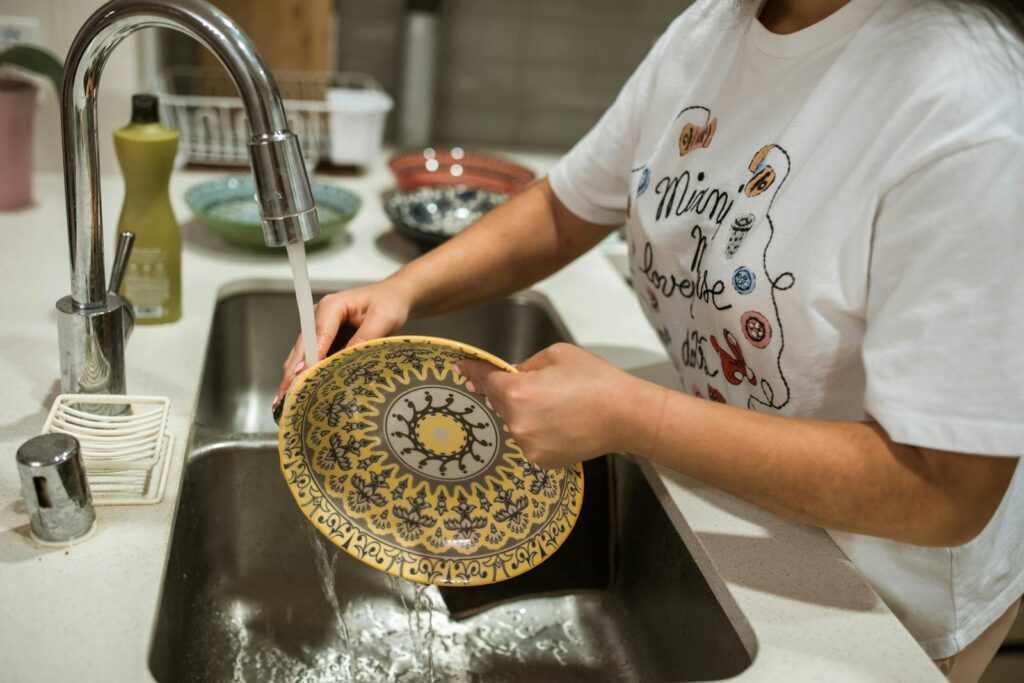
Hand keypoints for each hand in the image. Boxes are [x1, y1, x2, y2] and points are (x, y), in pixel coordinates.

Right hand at [274, 280, 412, 407]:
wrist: (393, 297)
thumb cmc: (389, 304)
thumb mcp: (383, 319)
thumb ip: (365, 337)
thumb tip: (346, 359)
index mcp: (333, 306)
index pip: (318, 333)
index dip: (310, 355)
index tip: (302, 374)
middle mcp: (320, 315)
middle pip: (303, 346)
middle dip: (294, 371)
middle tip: (286, 395)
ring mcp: (319, 327)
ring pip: (302, 353)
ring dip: (295, 375)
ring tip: (287, 399)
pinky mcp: (324, 338)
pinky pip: (312, 357)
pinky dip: (305, 373)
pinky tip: (299, 391)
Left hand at [456, 343, 638, 467]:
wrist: (626, 415)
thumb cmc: (595, 380)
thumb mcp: (557, 355)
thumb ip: (526, 365)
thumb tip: (512, 376)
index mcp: (517, 391)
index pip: (484, 379)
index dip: (472, 372)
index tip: (462, 368)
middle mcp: (516, 422)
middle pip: (500, 402)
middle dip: (510, 393)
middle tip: (538, 387)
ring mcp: (528, 445)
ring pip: (515, 423)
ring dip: (525, 414)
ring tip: (558, 406)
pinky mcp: (541, 460)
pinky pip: (529, 440)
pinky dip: (538, 431)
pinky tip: (561, 424)